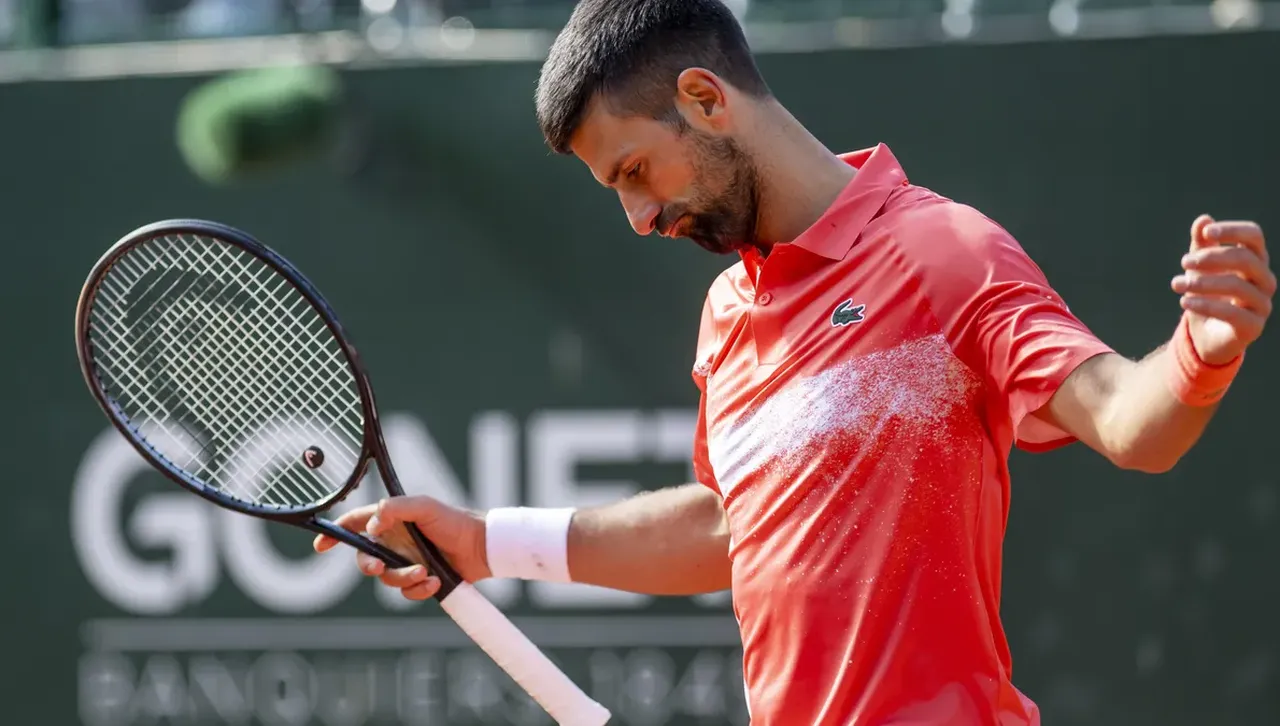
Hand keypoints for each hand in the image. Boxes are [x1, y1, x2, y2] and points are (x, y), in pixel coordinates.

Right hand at [312, 495, 490, 600]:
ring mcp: (407, 561)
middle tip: (378, 567)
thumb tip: (371, 524)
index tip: (320, 545)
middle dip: (368, 566)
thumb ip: (396, 508)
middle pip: (365, 559)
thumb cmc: (455, 521)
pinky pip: (407, 592)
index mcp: (391, 521)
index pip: (355, 525)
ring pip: (387, 580)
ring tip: (424, 573)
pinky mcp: (421, 580)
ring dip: (402, 578)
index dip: (335, 534)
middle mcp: (395, 542)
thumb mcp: (425, 507)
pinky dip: (418, 590)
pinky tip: (434, 583)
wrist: (483, 548)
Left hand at [1172, 215, 1274, 364]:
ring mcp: (1262, 303)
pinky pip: (1232, 313)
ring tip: (1176, 284)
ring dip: (1202, 283)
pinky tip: (1184, 302)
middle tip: (1183, 262)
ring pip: (1237, 285)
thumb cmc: (1207, 294)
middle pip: (1245, 258)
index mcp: (1255, 260)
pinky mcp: (1253, 326)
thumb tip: (1203, 220)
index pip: (1254, 236)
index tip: (1206, 232)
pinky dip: (1205, 305)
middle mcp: (1264, 280)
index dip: (1232, 230)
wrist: (1205, 334)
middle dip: (1211, 257)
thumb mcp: (1200, 267)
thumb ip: (1201, 244)